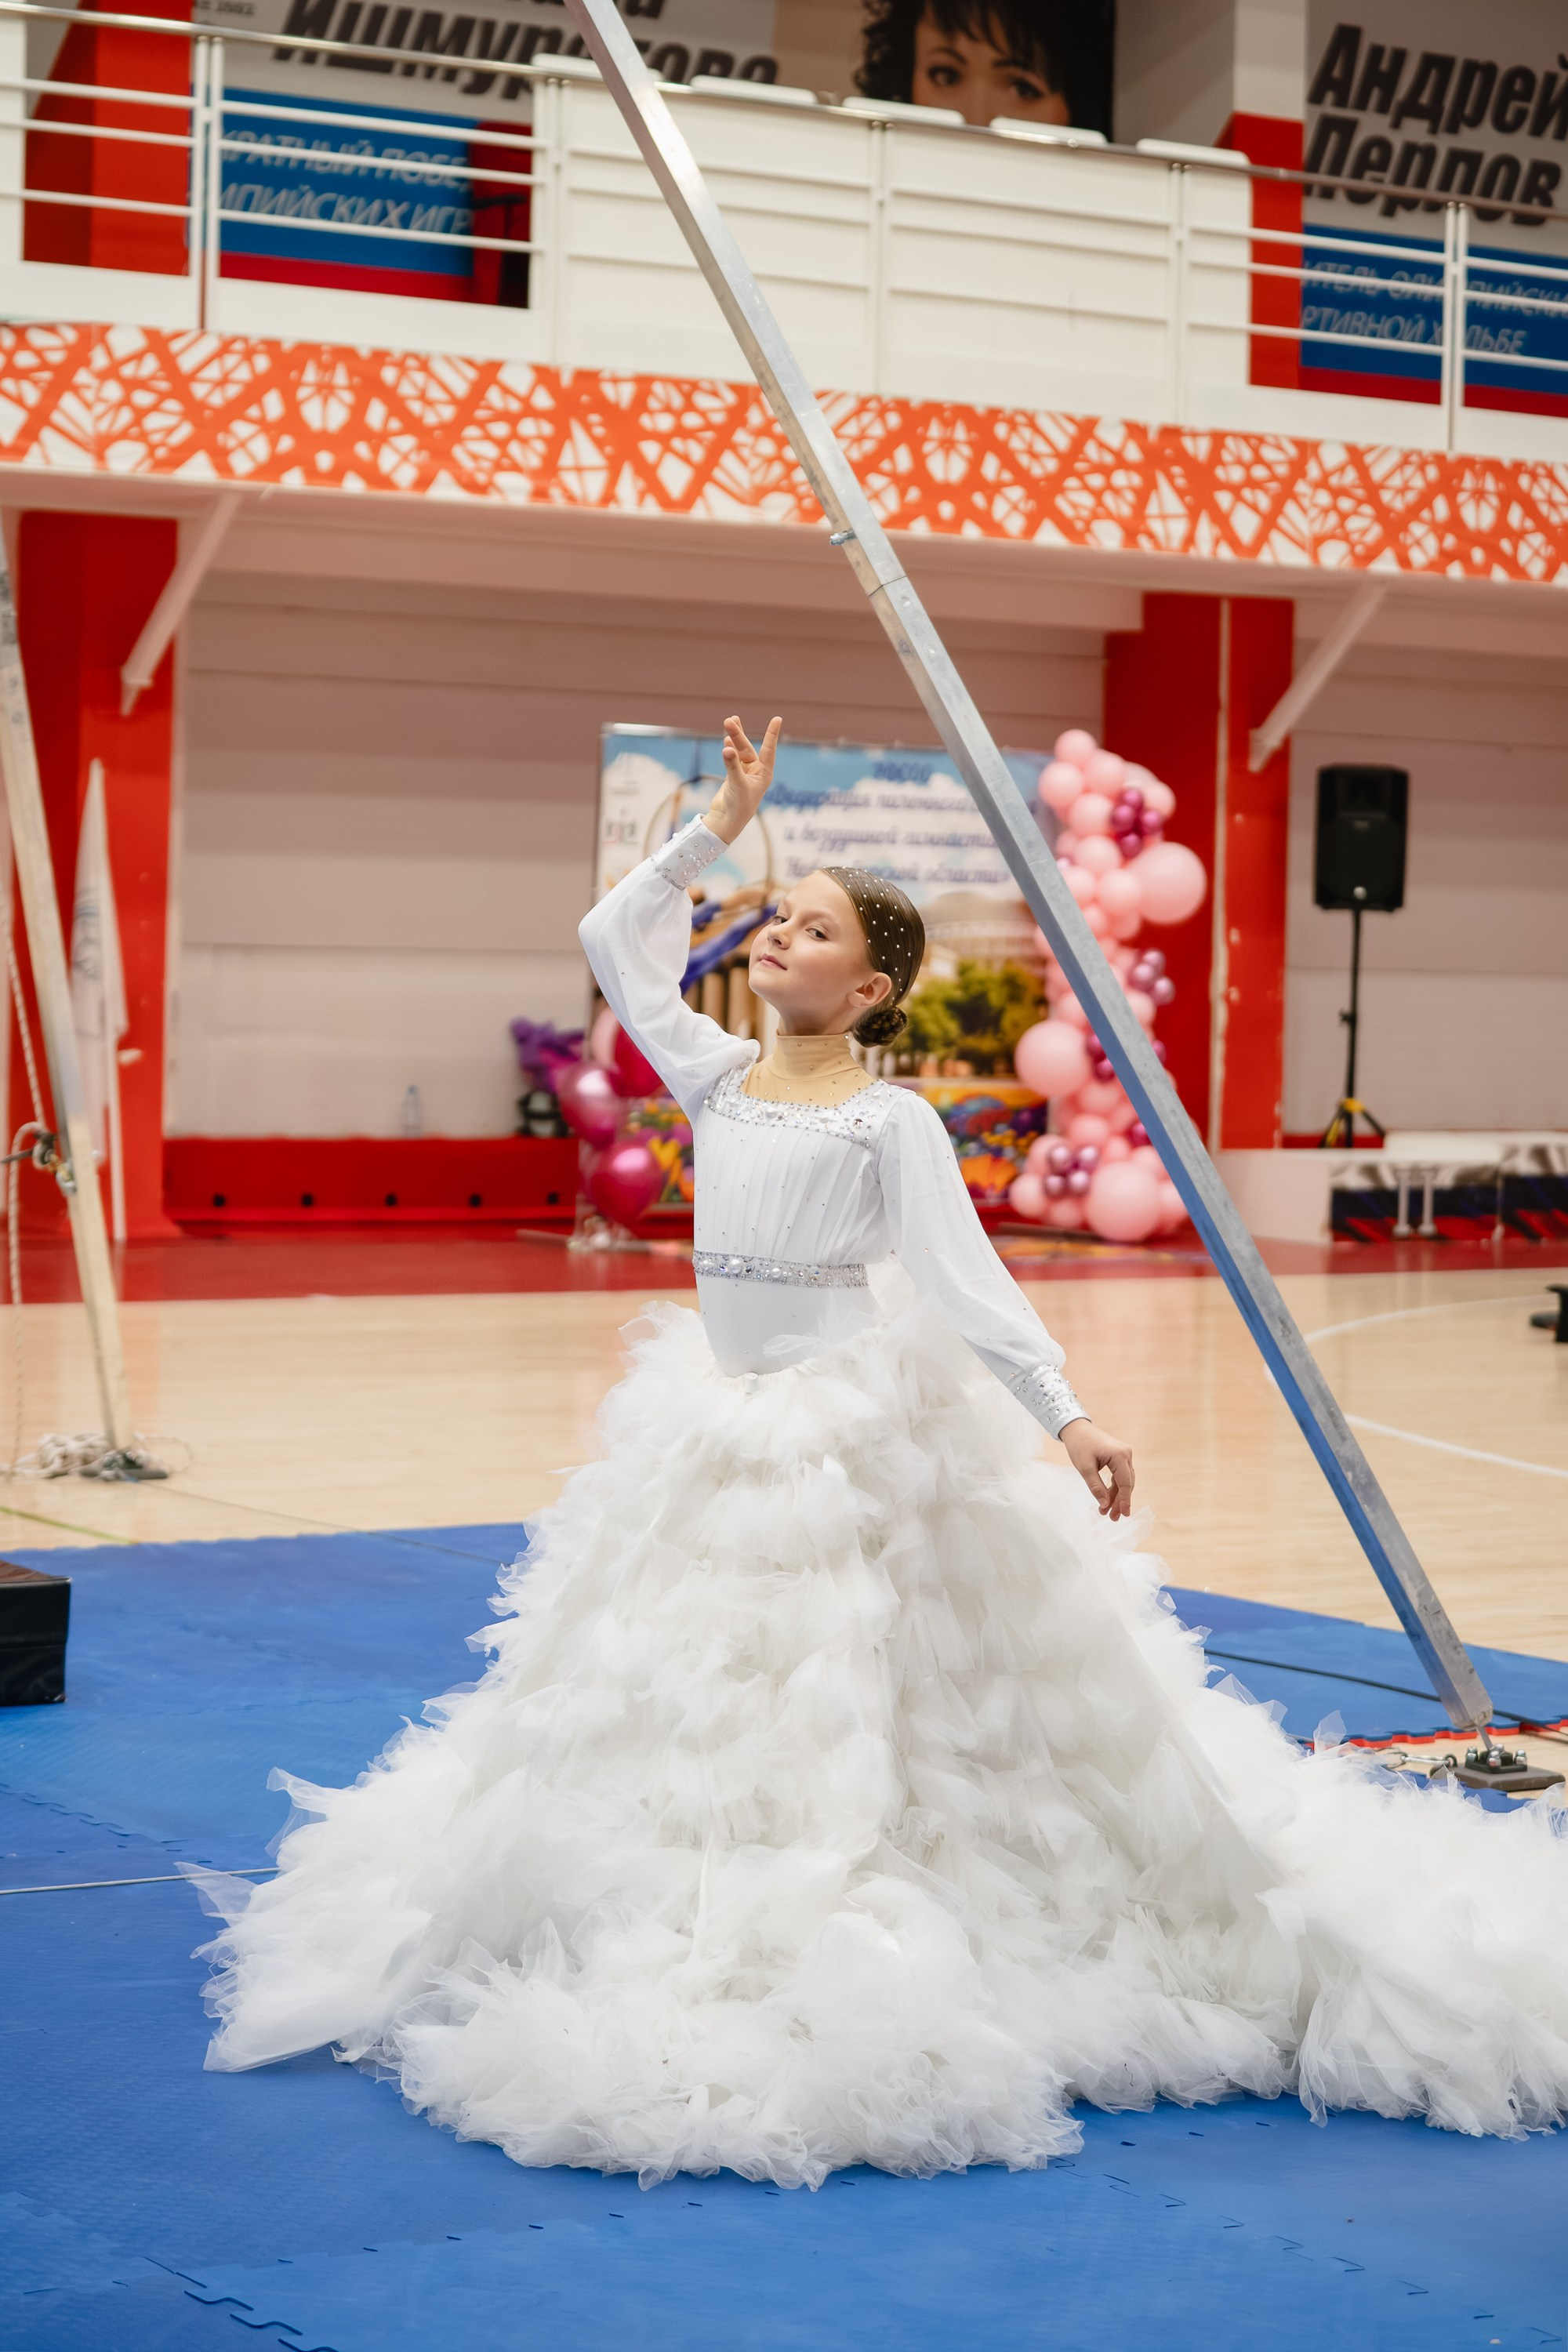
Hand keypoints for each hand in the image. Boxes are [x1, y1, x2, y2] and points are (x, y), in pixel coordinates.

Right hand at [706, 714, 781, 844]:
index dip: (772, 734)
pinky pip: (732, 758)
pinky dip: (729, 749)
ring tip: (728, 722)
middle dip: (739, 734)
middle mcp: (756, 771)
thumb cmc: (739, 806)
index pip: (769, 749)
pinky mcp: (733, 776)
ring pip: (739, 751)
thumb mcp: (737, 784)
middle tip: (730, 720)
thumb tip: (727, 748)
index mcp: (764, 773)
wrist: (727, 821)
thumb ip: (732, 765)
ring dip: (733, 738)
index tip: (777, 719)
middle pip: (747, 748)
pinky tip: (726, 740)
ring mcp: (744, 773)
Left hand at [1060, 1419, 1134, 1519]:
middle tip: (1113, 1518)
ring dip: (1116, 1497)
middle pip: (1127, 1484)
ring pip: (1124, 1482)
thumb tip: (1105, 1505)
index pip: (1125, 1483)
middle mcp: (1126, 1454)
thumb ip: (1096, 1487)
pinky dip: (1113, 1488)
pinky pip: (1119, 1476)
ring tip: (1108, 1513)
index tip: (1124, 1514)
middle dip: (1120, 1501)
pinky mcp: (1119, 1458)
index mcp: (1119, 1455)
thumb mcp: (1085, 1468)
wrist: (1076, 1429)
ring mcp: (1124, 1455)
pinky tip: (1107, 1500)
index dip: (1124, 1500)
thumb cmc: (1079, 1445)